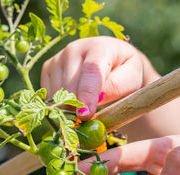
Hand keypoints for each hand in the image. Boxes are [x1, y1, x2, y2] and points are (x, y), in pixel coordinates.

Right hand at [41, 36, 159, 119]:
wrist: (113, 64)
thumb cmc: (126, 74)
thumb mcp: (132, 79)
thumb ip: (117, 87)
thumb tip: (98, 99)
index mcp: (99, 47)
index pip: (91, 70)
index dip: (87, 94)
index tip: (85, 115)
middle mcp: (74, 49)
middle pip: (70, 86)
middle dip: (77, 108)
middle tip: (89, 122)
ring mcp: (58, 58)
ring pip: (56, 94)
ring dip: (69, 109)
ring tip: (85, 109)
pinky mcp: (47, 69)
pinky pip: (49, 96)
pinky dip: (60, 106)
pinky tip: (74, 103)